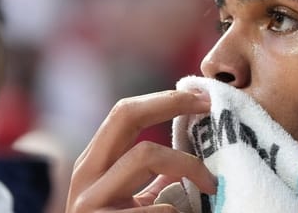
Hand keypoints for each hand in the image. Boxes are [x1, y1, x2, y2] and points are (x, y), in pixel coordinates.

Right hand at [66, 90, 215, 211]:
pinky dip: (179, 212)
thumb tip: (195, 144)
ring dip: (187, 165)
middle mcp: (85, 175)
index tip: (204, 97)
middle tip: (208, 107)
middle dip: (170, 102)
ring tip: (211, 186)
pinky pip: (158, 209)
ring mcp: (90, 201)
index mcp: (94, 163)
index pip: (126, 113)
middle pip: (125, 114)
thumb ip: (153, 173)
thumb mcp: (132, 199)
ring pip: (144, 154)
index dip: (166, 98)